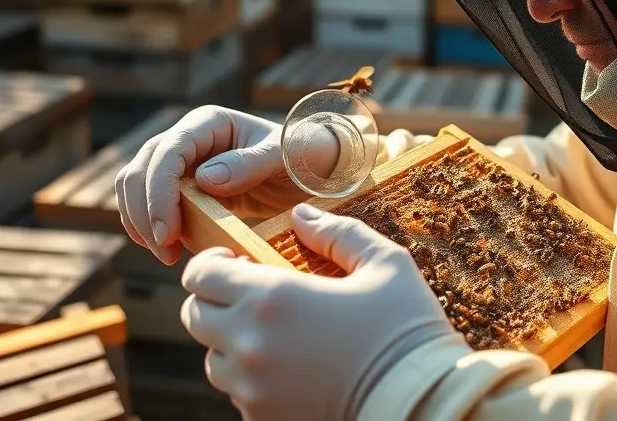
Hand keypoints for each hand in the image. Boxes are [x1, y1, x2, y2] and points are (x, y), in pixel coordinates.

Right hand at [115, 105, 341, 264]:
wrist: (316, 169)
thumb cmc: (306, 155)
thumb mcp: (287, 157)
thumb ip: (250, 164)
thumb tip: (204, 178)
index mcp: (210, 122)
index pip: (168, 152)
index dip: (159, 192)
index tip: (168, 231)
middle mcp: (190, 138)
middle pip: (142, 169)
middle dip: (144, 211)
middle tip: (165, 251)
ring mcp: (184, 163)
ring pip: (137, 186)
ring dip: (141, 221)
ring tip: (166, 255)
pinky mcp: (185, 187)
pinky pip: (151, 203)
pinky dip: (150, 225)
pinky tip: (169, 248)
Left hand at [180, 204, 466, 420]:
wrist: (421, 401)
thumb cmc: (405, 328)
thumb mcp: (384, 264)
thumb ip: (337, 233)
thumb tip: (301, 216)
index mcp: (272, 296)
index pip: (200, 275)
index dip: (213, 263)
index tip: (239, 262)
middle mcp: (250, 343)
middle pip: (195, 316)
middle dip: (216, 300)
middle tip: (252, 294)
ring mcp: (253, 387)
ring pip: (213, 359)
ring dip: (231, 341)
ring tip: (274, 333)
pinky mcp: (263, 418)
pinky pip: (237, 393)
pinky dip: (252, 378)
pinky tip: (291, 366)